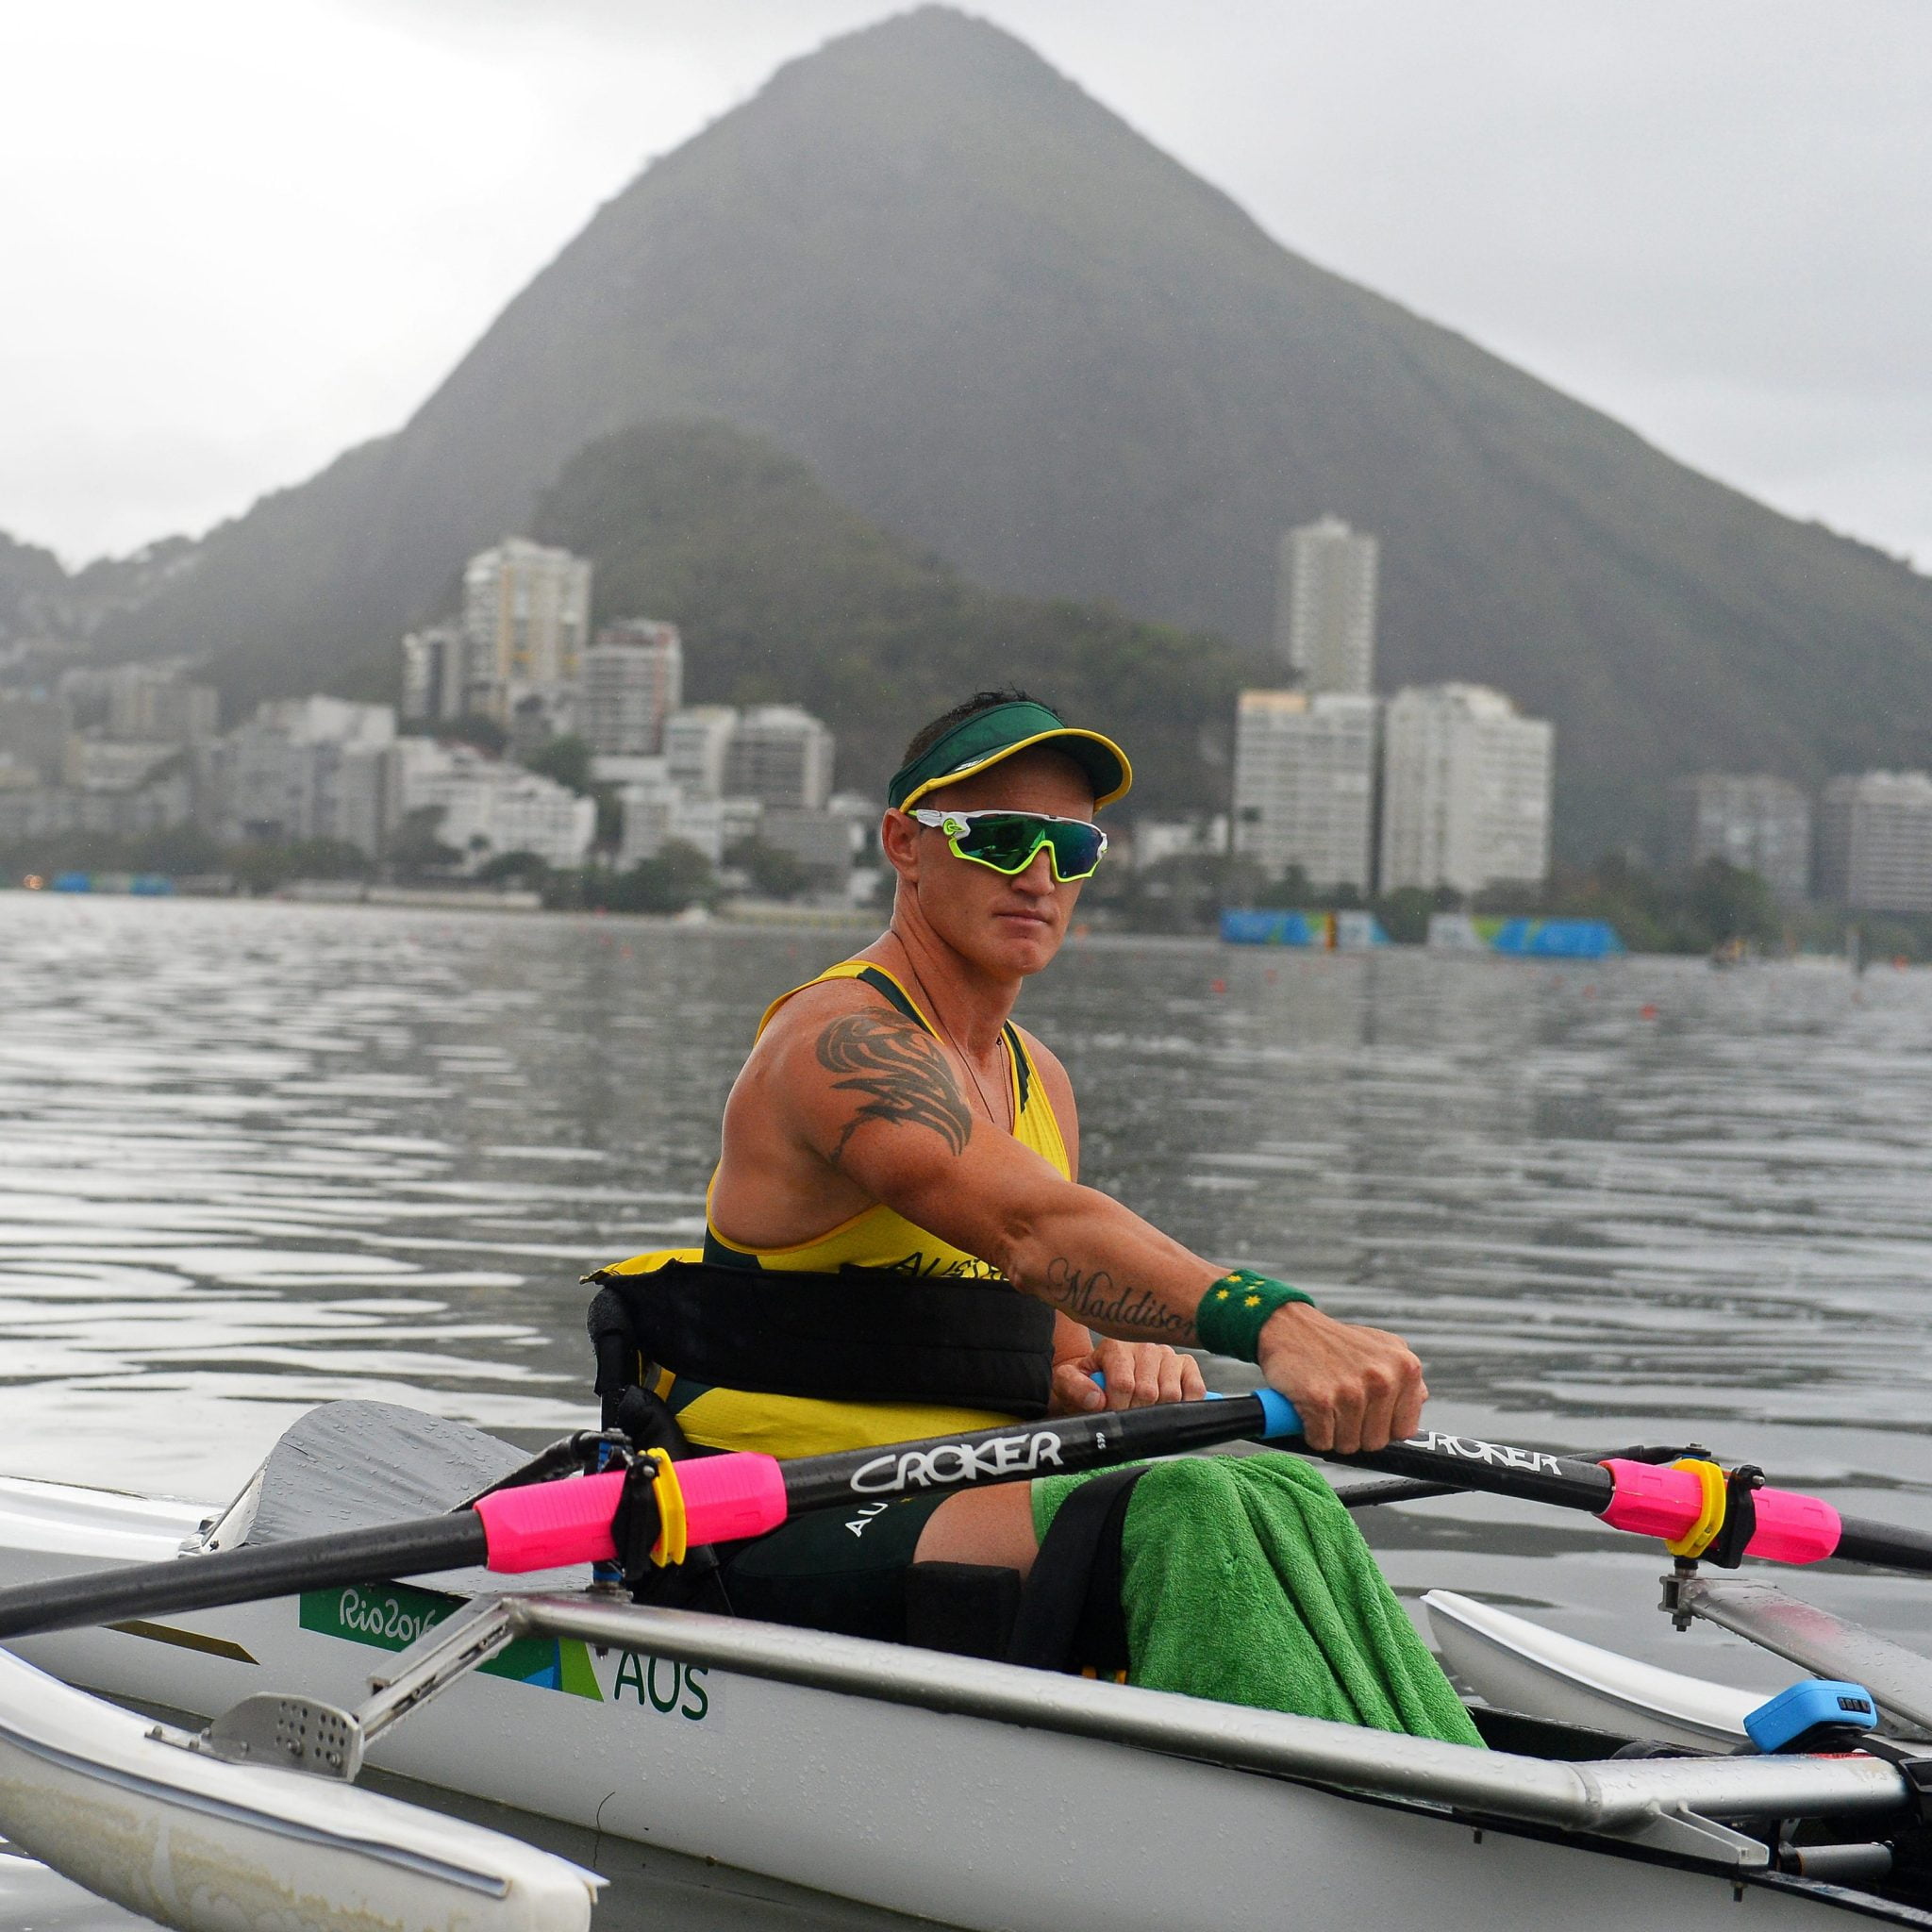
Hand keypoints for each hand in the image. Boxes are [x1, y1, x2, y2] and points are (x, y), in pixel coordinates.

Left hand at [1050, 1338, 1206, 1414]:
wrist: (1100, 1375)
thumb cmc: (1087, 1381)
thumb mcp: (1066, 1382)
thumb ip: (1074, 1388)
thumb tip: (1098, 1400)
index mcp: (1115, 1347)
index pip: (1124, 1384)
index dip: (1117, 1408)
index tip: (1111, 1416)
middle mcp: (1145, 1346)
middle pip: (1149, 1392)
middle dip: (1135, 1413)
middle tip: (1127, 1417)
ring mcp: (1168, 1355)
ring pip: (1172, 1394)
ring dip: (1158, 1412)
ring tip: (1143, 1412)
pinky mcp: (1186, 1364)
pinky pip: (1195, 1389)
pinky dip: (1187, 1404)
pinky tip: (1169, 1410)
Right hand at [1256, 1303, 1425, 1453]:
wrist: (1289, 1325)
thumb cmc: (1335, 1343)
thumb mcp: (1381, 1348)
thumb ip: (1404, 1376)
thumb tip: (1420, 1400)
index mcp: (1406, 1367)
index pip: (1404, 1430)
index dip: (1382, 1427)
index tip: (1365, 1416)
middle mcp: (1383, 1379)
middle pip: (1376, 1442)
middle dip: (1355, 1433)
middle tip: (1340, 1408)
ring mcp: (1352, 1391)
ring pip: (1348, 1446)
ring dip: (1331, 1434)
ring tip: (1325, 1404)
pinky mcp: (1321, 1400)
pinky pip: (1321, 1442)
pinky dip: (1311, 1432)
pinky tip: (1309, 1408)